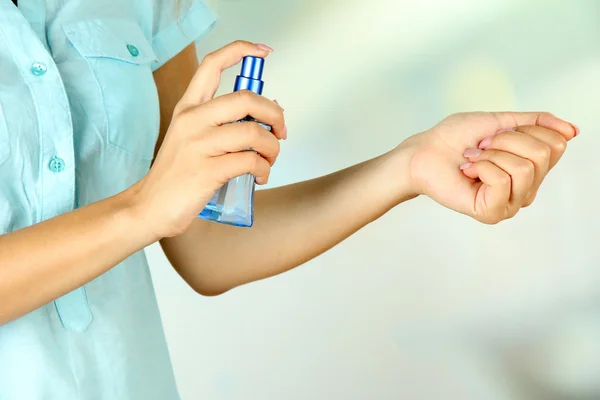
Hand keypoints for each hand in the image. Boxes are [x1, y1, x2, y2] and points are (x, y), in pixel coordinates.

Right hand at [131, 41, 284, 237]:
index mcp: (188, 108)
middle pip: (246, 99)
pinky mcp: (207, 171)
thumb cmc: (177, 174)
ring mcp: (198, 145)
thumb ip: (224, 123)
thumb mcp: (193, 138)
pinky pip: (250, 162)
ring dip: (273, 149)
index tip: (264, 51)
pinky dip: (264, 169)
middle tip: (281, 131)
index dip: (241, 51)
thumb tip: (269, 111)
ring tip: (268, 161)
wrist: (150, 207)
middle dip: (275, 114)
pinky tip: (260, 176)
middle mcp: (192, 120)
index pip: (212, 65)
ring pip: (254, 133)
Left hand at [396, 112, 577, 223]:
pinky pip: (503, 181)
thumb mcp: (500, 121)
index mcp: (531, 168)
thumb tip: (572, 130)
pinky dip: (481, 168)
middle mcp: (526, 189)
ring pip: (525, 168)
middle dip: (506, 141)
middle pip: (543, 154)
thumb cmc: (456, 137)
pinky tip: (467, 172)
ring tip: (472, 159)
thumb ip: (537, 123)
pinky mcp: (492, 213)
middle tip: (481, 147)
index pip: (556, 144)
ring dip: (491, 155)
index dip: (523, 130)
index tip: (495, 135)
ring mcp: (510, 203)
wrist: (425, 151)